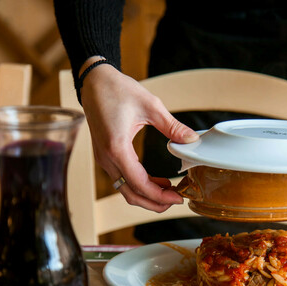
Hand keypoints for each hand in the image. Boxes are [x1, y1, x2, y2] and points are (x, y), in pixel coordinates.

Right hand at [79, 58, 198, 211]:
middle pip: (131, 194)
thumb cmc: (118, 90)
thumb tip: (192, 139)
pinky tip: (158, 181)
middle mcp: (107, 158)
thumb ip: (172, 126)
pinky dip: (140, 186)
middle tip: (177, 199)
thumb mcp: (150, 105)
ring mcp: (104, 159)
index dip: (160, 196)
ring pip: (125, 190)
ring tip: (170, 192)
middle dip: (155, 203)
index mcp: (117, 148)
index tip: (178, 197)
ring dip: (148, 196)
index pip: (139, 184)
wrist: (94, 82)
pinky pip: (122, 180)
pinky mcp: (105, 157)